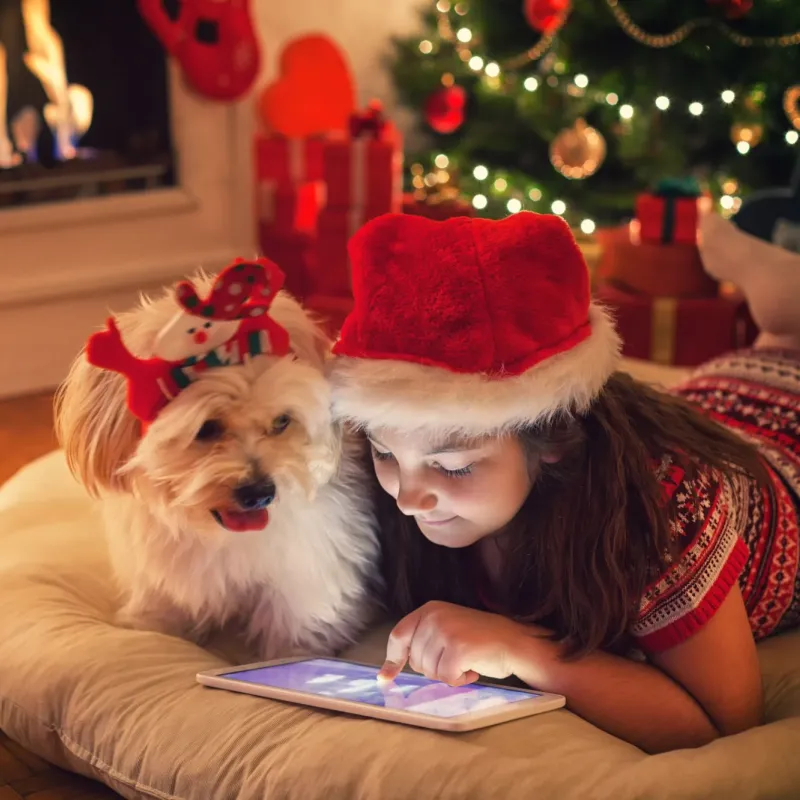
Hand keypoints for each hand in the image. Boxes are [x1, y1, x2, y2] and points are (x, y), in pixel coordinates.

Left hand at [378, 601, 541, 686]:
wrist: (514, 642)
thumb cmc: (479, 641)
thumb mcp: (445, 631)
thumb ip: (419, 644)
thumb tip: (384, 675)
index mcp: (429, 609)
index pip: (398, 635)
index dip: (392, 659)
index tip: (386, 677)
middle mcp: (435, 616)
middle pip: (415, 659)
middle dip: (434, 667)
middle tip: (456, 658)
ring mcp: (446, 631)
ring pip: (430, 671)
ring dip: (448, 673)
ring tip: (466, 661)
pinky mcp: (458, 648)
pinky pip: (446, 677)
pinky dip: (459, 680)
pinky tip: (472, 669)